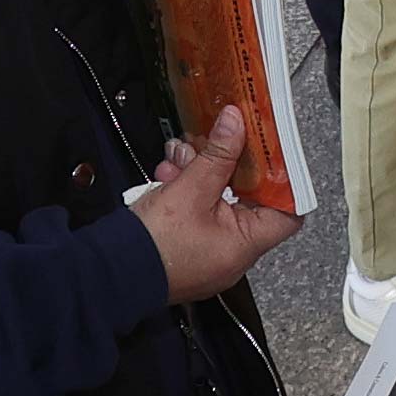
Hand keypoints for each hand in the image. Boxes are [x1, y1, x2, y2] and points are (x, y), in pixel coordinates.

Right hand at [133, 104, 299, 300]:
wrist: (108, 272)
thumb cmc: (153, 245)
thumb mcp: (190, 190)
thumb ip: (218, 154)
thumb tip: (236, 122)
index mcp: (244, 245)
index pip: (287, 212)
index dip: (284, 180)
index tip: (272, 153)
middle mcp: (232, 254)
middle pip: (246, 199)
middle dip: (228, 166)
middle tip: (217, 143)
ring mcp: (209, 252)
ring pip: (217, 201)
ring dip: (200, 173)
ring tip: (180, 159)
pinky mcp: (188, 247)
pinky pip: (197, 213)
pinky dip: (185, 191)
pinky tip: (168, 175)